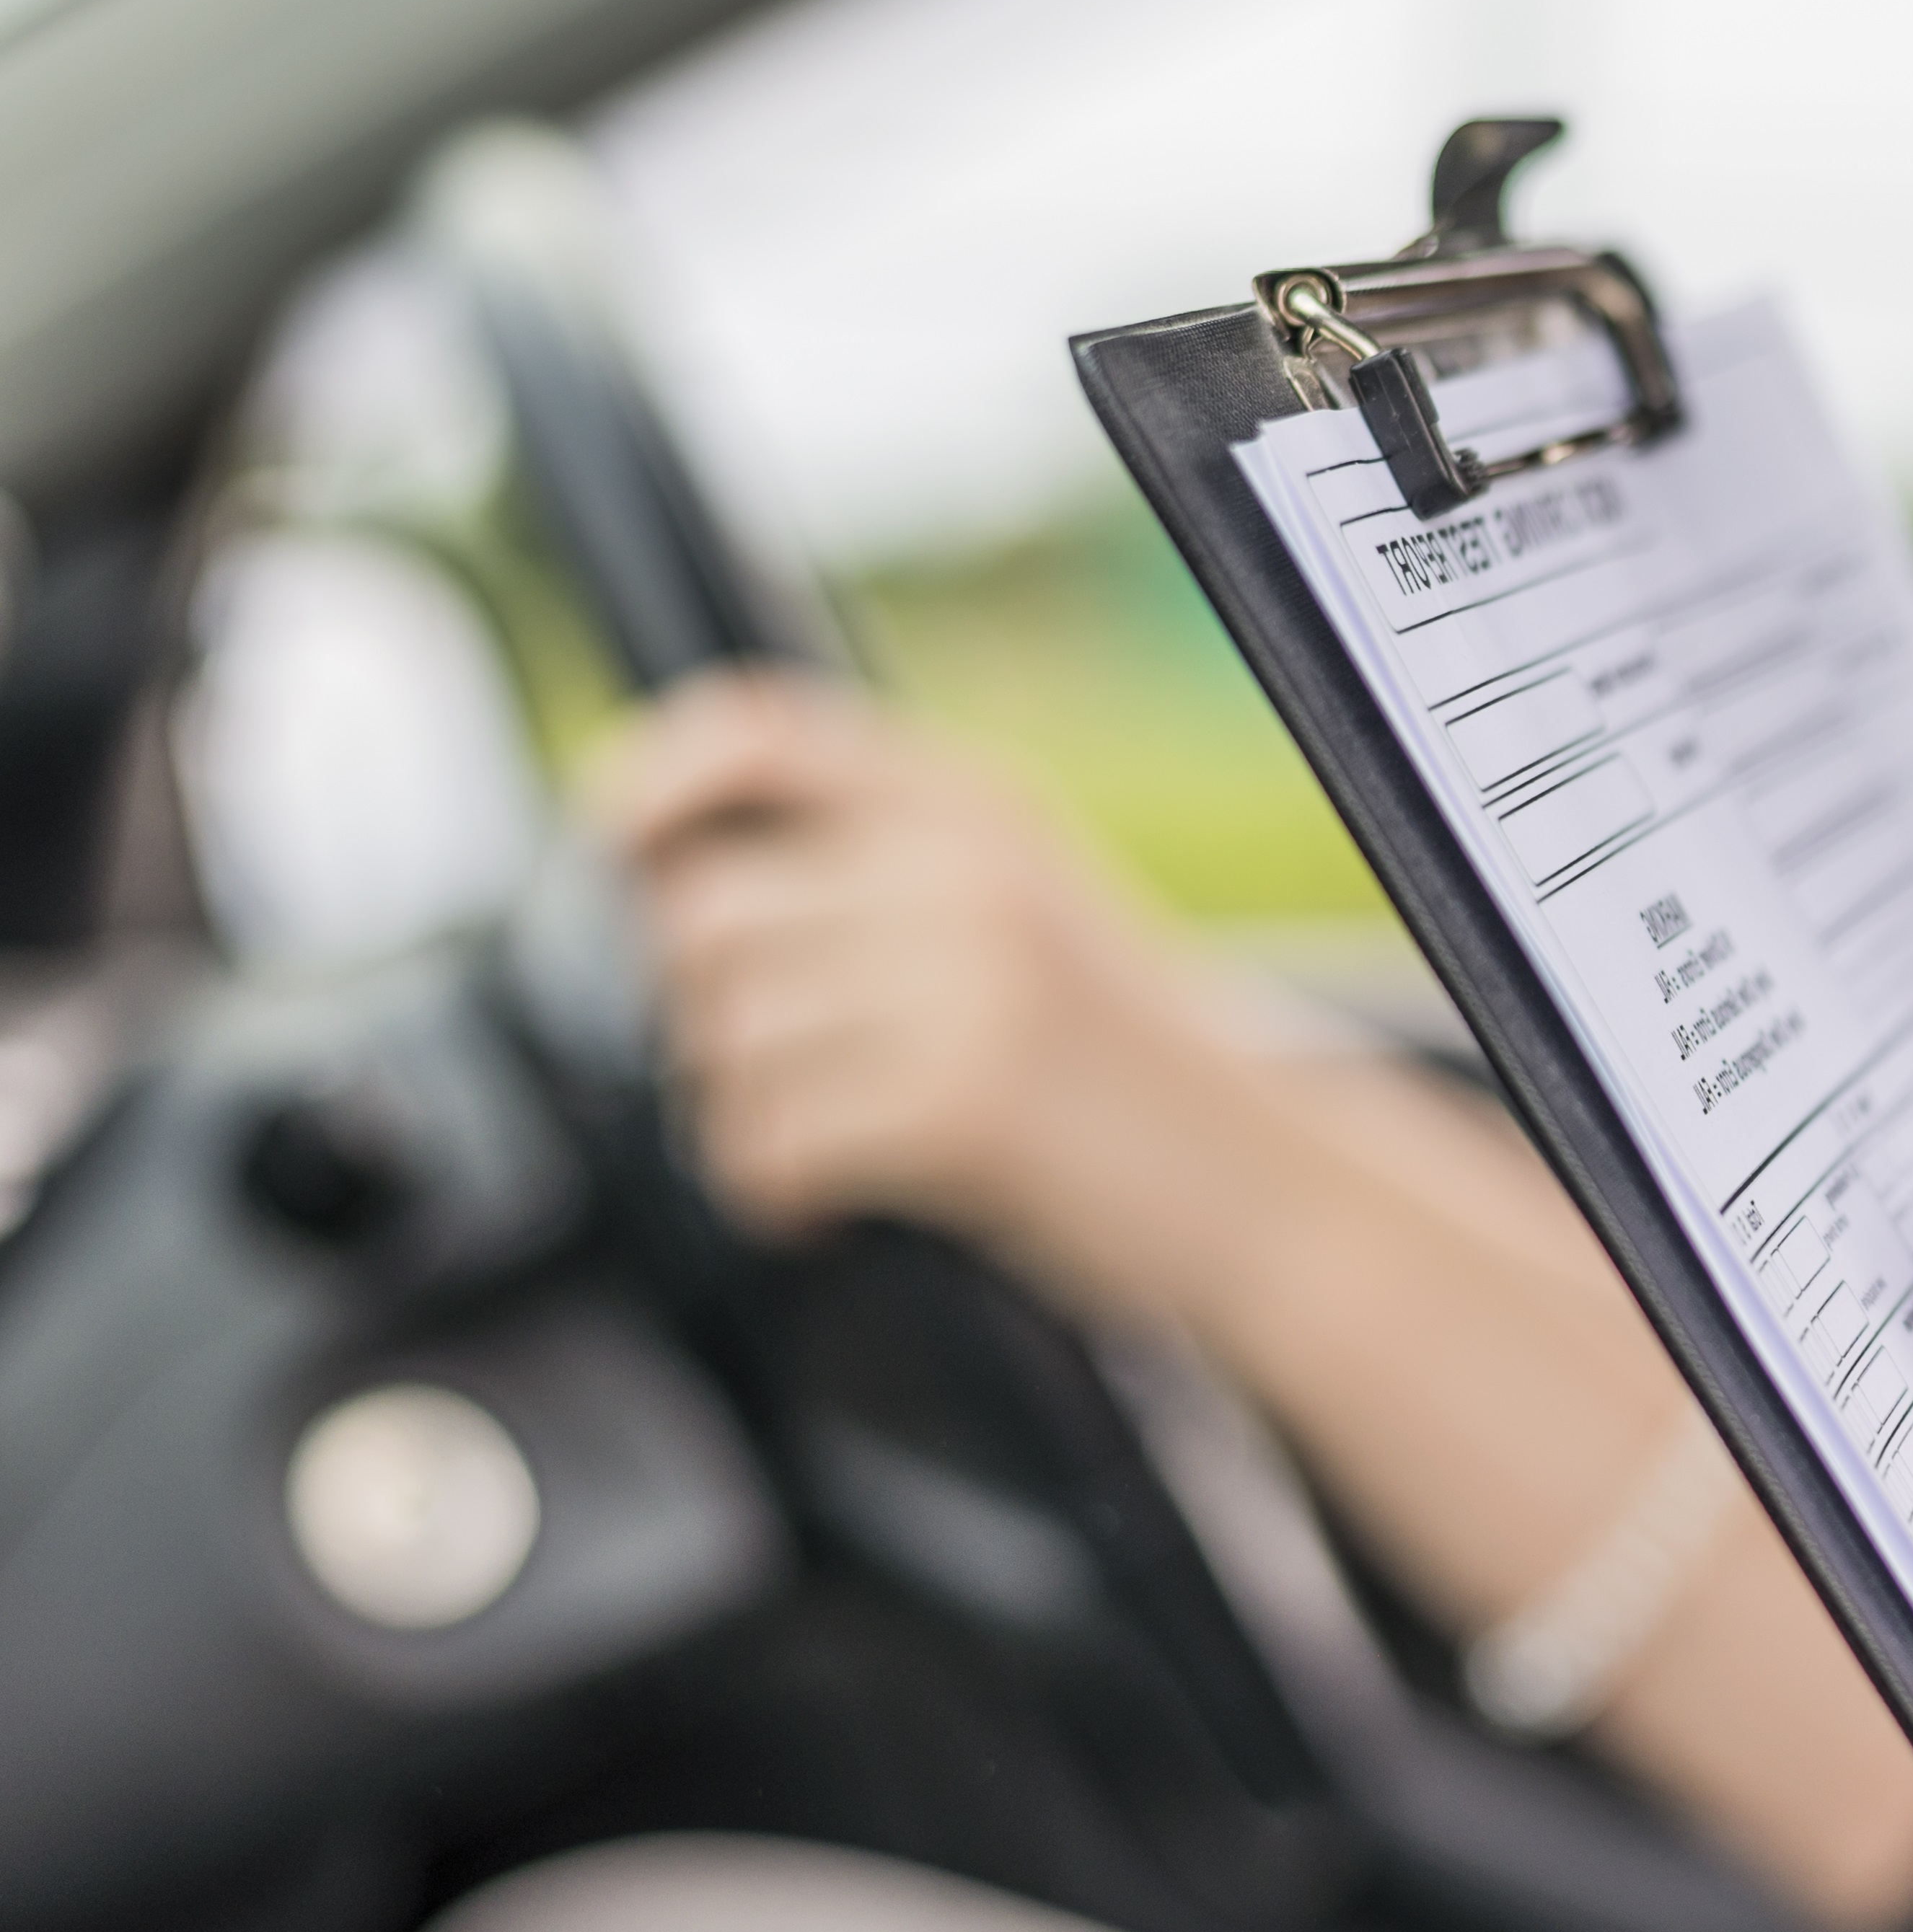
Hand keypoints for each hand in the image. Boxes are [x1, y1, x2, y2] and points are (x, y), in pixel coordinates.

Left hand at [593, 672, 1248, 1317]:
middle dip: (709, 1012)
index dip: (650, 779)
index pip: (756, 730)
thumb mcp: (1029, 910)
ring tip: (823, 1142)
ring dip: (745, 1111)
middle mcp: (964, 874)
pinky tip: (830, 1200)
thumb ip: (887, 868)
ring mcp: (964, 985)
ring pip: (724, 1039)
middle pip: (703, 916)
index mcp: (977, 805)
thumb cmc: (1139, 1071)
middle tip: (781, 1068)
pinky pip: (769, 1139)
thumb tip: (676, 874)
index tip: (617, 843)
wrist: (1276, 1183)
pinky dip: (773, 1188)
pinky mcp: (957, 1103)